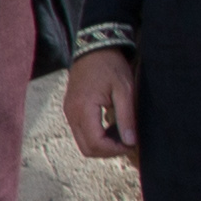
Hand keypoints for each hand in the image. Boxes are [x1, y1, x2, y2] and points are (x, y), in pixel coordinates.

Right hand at [67, 44, 144, 160]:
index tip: (131, 144)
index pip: (95, 143)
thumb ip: (126, 117)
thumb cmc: (110, 67)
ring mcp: (69, 112)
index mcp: (83, 108)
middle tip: (127, 143)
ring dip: (102, 145)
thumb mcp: (124, 90)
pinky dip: (96, 137)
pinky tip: (110, 128)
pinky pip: (81, 133)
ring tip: (120, 135)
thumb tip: (131, 141)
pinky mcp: (71, 110)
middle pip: (87, 149)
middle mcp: (71, 113)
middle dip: (108, 152)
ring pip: (83, 143)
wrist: (93, 49)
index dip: (115, 150)